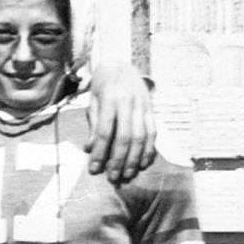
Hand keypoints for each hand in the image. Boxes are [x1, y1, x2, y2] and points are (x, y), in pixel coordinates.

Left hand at [86, 61, 156, 182]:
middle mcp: (128, 103)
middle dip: (118, 160)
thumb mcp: (93, 101)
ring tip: (127, 174)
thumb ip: (93, 125)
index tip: (94, 170)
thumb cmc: (103, 86)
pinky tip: (144, 163)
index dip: (100, 153)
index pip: (105, 132)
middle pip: (125, 137)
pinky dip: (149, 150)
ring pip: (141, 137)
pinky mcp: (151, 109)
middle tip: (112, 178)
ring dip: (135, 159)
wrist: (122, 64)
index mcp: (110, 100)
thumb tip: (89, 149)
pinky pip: (153, 132)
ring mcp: (142, 106)